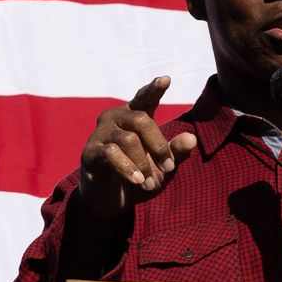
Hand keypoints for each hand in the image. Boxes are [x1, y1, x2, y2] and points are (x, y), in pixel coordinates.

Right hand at [77, 76, 199, 221]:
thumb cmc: (140, 177)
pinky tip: (137, 180)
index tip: (166, 79)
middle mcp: (115, 118)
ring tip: (150, 183)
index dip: (154, 89)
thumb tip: (192, 139)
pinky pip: (111, 154)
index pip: (144, 97)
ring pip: (127, 139)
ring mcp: (100, 134)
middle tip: (169, 167)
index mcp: (134, 116)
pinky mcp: (90, 152)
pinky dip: (127, 168)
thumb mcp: (162, 168)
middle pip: (140, 120)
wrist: (112, 201)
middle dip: (158, 145)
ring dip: (143, 163)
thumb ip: (176, 153)